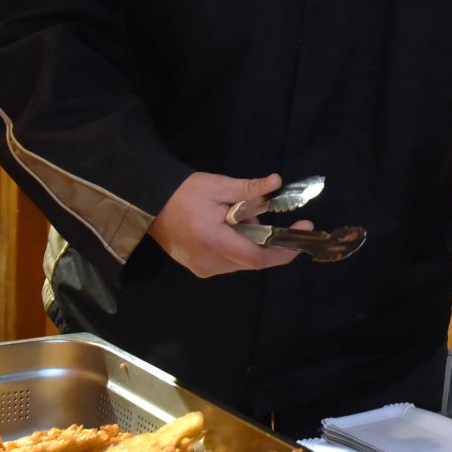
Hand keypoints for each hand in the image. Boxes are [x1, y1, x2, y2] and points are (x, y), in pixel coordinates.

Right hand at [148, 172, 312, 277]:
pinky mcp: (200, 268)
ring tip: (240, 215)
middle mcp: (211, 263)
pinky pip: (230, 262)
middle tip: (273, 217)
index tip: (302, 231)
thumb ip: (249, 189)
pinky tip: (230, 226)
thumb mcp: (217, 186)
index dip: (284, 249)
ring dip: (252, 241)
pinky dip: (239, 245)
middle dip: (269, 240)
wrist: (148, 205)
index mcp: (215, 243)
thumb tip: (276, 182)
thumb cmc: (182, 193)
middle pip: (254, 260)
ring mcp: (204, 269)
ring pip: (243, 261)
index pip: (259, 257)